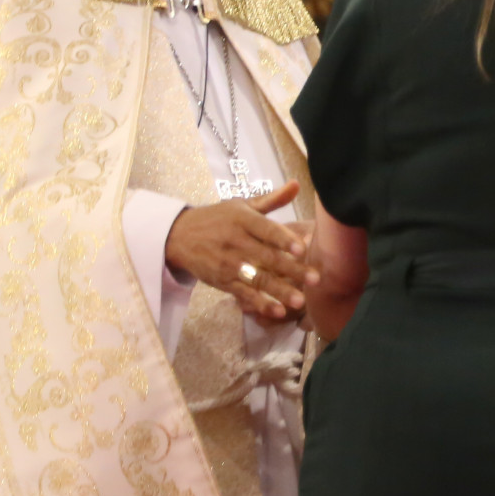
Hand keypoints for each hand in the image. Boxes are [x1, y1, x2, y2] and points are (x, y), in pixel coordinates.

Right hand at [164, 181, 317, 321]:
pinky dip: (260, 303)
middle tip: (316, 279)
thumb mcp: (241, 205)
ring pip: (257, 278)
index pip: (266, 230)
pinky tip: (278, 311)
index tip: (302, 248)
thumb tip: (297, 184)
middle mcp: (236, 242)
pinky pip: (243, 294)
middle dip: (292, 269)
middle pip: (267, 257)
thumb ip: (272, 199)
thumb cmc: (217, 218)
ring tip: (301, 301)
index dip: (284, 239)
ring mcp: (229, 264)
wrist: (178, 236)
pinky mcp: (222, 281)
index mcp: (243, 220)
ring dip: (279, 291)